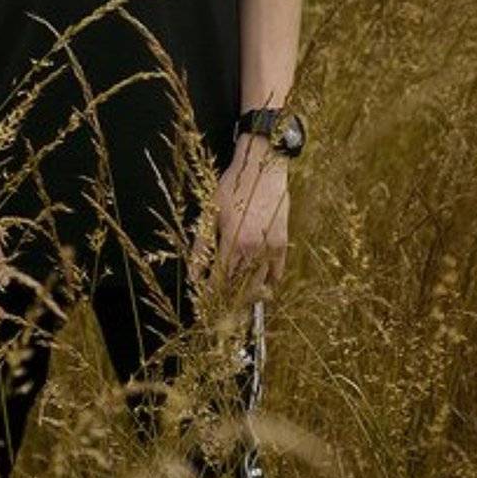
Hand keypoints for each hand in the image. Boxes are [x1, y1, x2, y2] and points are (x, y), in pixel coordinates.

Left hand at [188, 136, 289, 298]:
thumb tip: (193, 273)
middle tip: (221, 311)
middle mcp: (253, 249)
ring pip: (260, 283)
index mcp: (233, 242)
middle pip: (240, 286)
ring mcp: (271, 247)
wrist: (263, 166)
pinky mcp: (283, 242)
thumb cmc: (234, 185)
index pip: (220, 280)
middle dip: (229, 300)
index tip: (205, 305)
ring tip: (239, 304)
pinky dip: (269, 283)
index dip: (211, 295)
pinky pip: (277, 272)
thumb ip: (202, 246)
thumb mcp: (211, 211)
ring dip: (248, 295)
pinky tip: (262, 289)